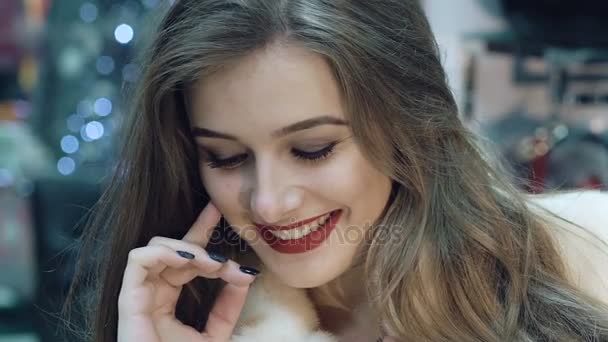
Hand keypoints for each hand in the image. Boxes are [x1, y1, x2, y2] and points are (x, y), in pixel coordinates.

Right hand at [117, 202, 258, 341]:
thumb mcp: (217, 334)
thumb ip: (228, 305)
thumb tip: (245, 275)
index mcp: (169, 300)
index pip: (186, 260)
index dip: (202, 233)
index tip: (221, 214)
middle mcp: (152, 294)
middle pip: (171, 248)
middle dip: (199, 233)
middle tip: (223, 234)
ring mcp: (139, 297)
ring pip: (154, 249)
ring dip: (187, 247)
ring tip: (211, 262)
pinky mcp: (129, 302)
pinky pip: (137, 261)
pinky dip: (164, 253)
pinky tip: (189, 260)